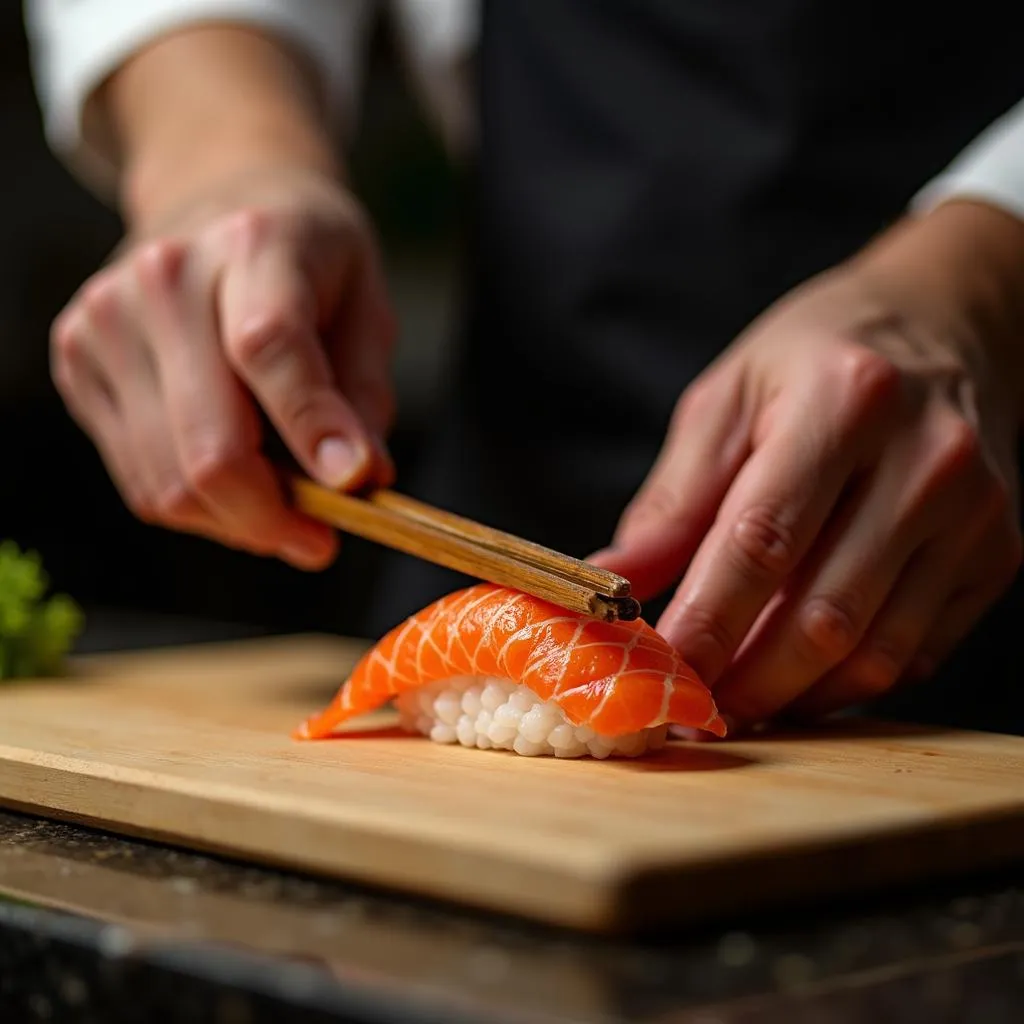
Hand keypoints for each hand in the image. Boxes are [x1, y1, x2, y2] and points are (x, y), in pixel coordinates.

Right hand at [51, 167, 395, 569]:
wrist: (217, 198)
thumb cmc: (308, 262)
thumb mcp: (366, 307)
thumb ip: (363, 395)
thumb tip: (358, 481)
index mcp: (255, 245)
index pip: (269, 349)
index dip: (313, 429)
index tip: (355, 488)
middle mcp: (164, 277)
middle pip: (211, 445)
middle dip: (274, 517)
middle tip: (321, 537)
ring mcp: (107, 320)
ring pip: (169, 483)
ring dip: (236, 522)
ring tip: (282, 508)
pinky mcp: (76, 360)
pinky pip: (141, 479)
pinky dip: (196, 505)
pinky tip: (235, 478)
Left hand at [593, 201, 1023, 729]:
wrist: (944, 325)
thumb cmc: (817, 358)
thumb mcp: (727, 400)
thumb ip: (673, 498)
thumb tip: (613, 579)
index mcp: (844, 403)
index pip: (763, 539)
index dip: (706, 620)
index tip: (658, 670)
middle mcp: (925, 461)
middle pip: (824, 614)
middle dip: (745, 679)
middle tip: (690, 704)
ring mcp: (975, 515)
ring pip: (875, 652)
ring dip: (793, 694)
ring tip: (735, 698)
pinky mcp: (996, 555)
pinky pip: (915, 653)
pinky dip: (846, 682)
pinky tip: (798, 675)